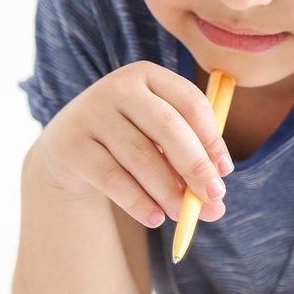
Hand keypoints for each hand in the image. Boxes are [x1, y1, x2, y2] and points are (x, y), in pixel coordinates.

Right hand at [33, 61, 233, 229]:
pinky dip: (138, 202)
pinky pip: (113, 178)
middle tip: (213, 198)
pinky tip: (155, 218)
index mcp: (148, 75)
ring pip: (141, 156)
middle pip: (168, 126)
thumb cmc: (127, 140)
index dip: (212, 138)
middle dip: (195, 166)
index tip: (224, 171)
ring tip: (182, 214)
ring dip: (168, 191)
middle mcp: (118, 87)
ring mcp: (91, 113)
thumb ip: (188, 162)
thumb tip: (216, 204)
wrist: (69, 150)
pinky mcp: (72, 145)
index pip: (190, 102)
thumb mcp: (157, 139)